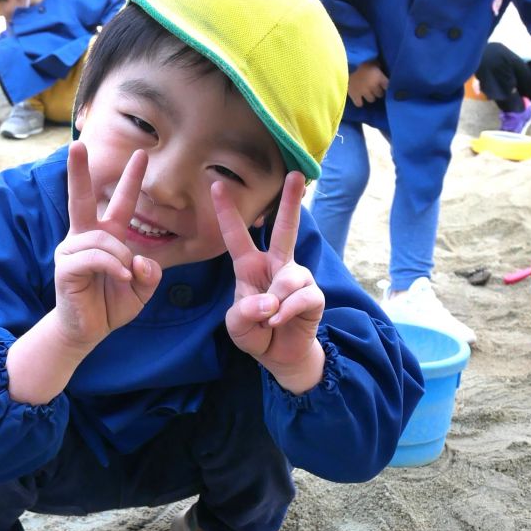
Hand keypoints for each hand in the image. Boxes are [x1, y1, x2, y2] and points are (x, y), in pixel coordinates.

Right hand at [52, 141, 161, 349]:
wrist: (88, 330)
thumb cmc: (111, 305)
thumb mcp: (141, 289)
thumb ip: (150, 274)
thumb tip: (140, 261)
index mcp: (105, 236)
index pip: (119, 203)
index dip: (130, 179)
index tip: (141, 154)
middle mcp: (85, 236)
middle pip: (81, 198)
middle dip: (79, 171)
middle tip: (77, 144)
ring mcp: (71, 250)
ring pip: (104, 239)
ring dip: (121, 258)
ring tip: (125, 278)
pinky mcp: (65, 267)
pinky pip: (95, 257)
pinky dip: (113, 267)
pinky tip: (121, 278)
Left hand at [214, 173, 324, 392]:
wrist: (280, 355)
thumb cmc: (256, 332)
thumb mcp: (237, 325)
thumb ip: (245, 311)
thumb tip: (271, 301)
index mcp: (250, 266)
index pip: (237, 236)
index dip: (227, 212)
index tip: (217, 185)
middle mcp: (276, 265)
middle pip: (285, 228)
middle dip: (291, 201)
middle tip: (296, 175)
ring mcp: (297, 278)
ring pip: (288, 279)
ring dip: (275, 302)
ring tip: (269, 319)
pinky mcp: (314, 295)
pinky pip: (300, 297)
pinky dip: (286, 312)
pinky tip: (279, 322)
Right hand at [348, 59, 388, 105]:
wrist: (345, 64)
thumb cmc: (360, 61)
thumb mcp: (372, 61)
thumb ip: (377, 67)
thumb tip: (380, 69)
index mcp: (379, 76)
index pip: (387, 86)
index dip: (385, 86)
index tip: (383, 85)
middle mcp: (373, 86)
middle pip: (380, 94)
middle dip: (377, 91)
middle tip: (373, 88)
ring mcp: (364, 92)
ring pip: (371, 100)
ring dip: (369, 96)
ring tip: (366, 92)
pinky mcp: (355, 96)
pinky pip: (359, 104)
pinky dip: (359, 101)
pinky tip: (358, 98)